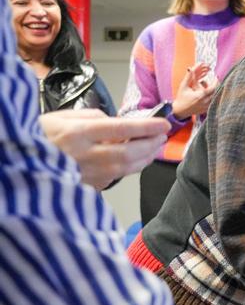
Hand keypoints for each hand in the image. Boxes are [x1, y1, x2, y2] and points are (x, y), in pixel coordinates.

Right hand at [39, 109, 170, 189]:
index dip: (146, 127)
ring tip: (155, 145)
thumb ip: (94, 118)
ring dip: (147, 156)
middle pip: (130, 153)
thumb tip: (119, 124)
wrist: (22, 163)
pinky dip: (131, 167)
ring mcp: (88, 175)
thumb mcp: (63, 117)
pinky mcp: (90, 187)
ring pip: (128, 168)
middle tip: (162, 135)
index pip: (121, 129)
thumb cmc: (43, 137)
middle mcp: (85, 156)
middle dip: (151, 143)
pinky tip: (137, 158)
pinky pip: (118, 177)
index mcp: (78, 134)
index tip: (163, 123)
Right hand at [171, 62, 218, 118]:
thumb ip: (188, 77)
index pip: (213, 88)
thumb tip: (190, 68)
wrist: (179, 110)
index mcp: (200, 95)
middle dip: (216, 86)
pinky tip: (209, 94)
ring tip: (211, 87)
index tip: (216, 77)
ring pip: (215, 98)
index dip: (216, 82)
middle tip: (215, 81)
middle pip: (216, 92)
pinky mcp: (206, 110)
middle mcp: (205, 102)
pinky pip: (212, 102)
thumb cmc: (181, 97)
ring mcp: (206, 107)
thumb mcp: (184, 86)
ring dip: (214, 92)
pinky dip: (212, 97)